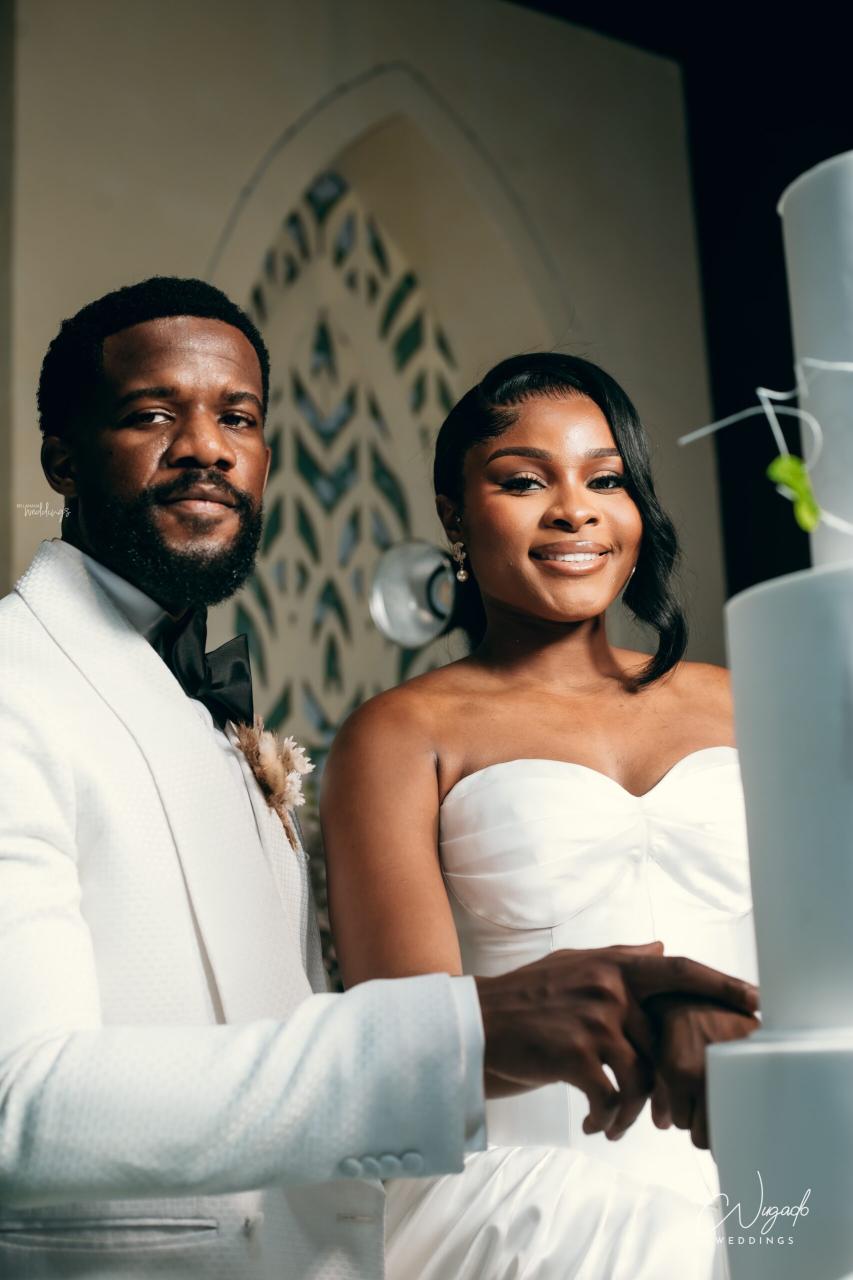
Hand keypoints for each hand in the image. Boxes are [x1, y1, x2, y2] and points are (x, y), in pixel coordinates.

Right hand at [476, 944, 757, 1142]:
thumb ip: (619, 957)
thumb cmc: (524, 995)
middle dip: (668, 1085)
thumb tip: (661, 948)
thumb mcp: (572, 963)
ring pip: (642, 1078)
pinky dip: (608, 1120)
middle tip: (665, 1112)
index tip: (758, 1002)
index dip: (723, 984)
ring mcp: (593, 1020)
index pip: (680, 971)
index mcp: (613, 966)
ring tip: (617, 1125)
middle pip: (664, 1044)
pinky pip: (611, 1098)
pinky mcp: (575, 1054)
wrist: (474, 1024)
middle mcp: (609, 988)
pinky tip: (595, 1127)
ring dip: (633, 1112)